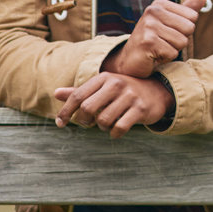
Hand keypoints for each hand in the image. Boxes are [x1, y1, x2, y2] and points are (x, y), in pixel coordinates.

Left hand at [54, 73, 175, 136]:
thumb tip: (56, 93)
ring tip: (106, 124)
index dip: (65, 111)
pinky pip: (119, 128)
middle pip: (87, 108)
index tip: (59, 123)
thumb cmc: (123, 92)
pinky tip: (116, 131)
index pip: (77, 95)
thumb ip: (80, 92)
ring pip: (103, 120)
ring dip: (101, 127)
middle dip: (83, 121)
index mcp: (104, 78)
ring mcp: (130, 96)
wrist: (156, 92)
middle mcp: (116, 84)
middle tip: (88, 124)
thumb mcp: (102, 88)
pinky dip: (114, 133)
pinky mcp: (140, 109)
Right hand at [105, 0, 206, 77]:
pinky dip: (165, 58)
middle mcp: (152, 12)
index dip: (184, 29)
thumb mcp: (170, 23)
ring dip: (172, 50)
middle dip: (180, 40)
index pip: (192, 16)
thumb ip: (187, 10)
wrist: (129, 61)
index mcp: (159, 4)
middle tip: (163, 42)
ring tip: (158, 49)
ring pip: (182, 42)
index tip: (167, 32)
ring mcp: (149, 26)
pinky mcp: (148, 42)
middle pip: (189, 28)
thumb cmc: (153, 42)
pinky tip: (153, 55)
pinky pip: (173, 53)